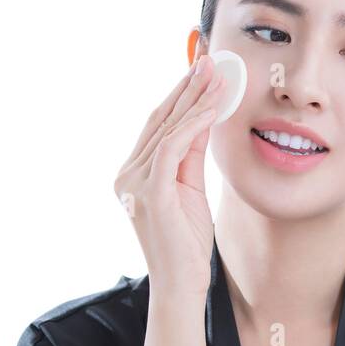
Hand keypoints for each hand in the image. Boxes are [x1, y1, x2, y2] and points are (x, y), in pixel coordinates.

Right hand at [113, 54, 226, 299]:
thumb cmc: (186, 241)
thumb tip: (204, 117)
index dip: (179, 95)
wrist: (181, 283)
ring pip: (167, 130)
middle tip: (209, 61)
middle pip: (159, 120)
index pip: (157, 125)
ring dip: (195, 101)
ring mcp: (135, 184)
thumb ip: (191, 154)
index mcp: (133, 172)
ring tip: (217, 78)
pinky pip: (172, 150)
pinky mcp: (151, 194)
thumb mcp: (190, 188)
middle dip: (186, 88)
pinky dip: (193, 126)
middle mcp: (127, 174)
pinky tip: (210, 109)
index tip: (201, 72)